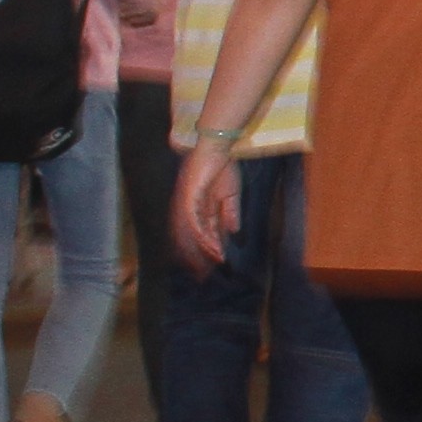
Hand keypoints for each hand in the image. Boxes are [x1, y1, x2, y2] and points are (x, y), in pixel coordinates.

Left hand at [174, 140, 237, 273]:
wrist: (217, 150)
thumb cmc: (223, 168)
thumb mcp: (230, 195)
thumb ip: (231, 213)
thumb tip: (234, 231)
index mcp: (199, 207)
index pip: (202, 232)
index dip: (209, 247)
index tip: (217, 262)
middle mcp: (189, 209)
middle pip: (191, 237)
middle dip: (199, 254)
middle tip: (206, 271)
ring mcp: (187, 204)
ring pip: (192, 232)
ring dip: (204, 247)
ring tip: (216, 258)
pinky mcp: (188, 199)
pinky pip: (194, 222)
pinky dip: (202, 235)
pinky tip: (212, 244)